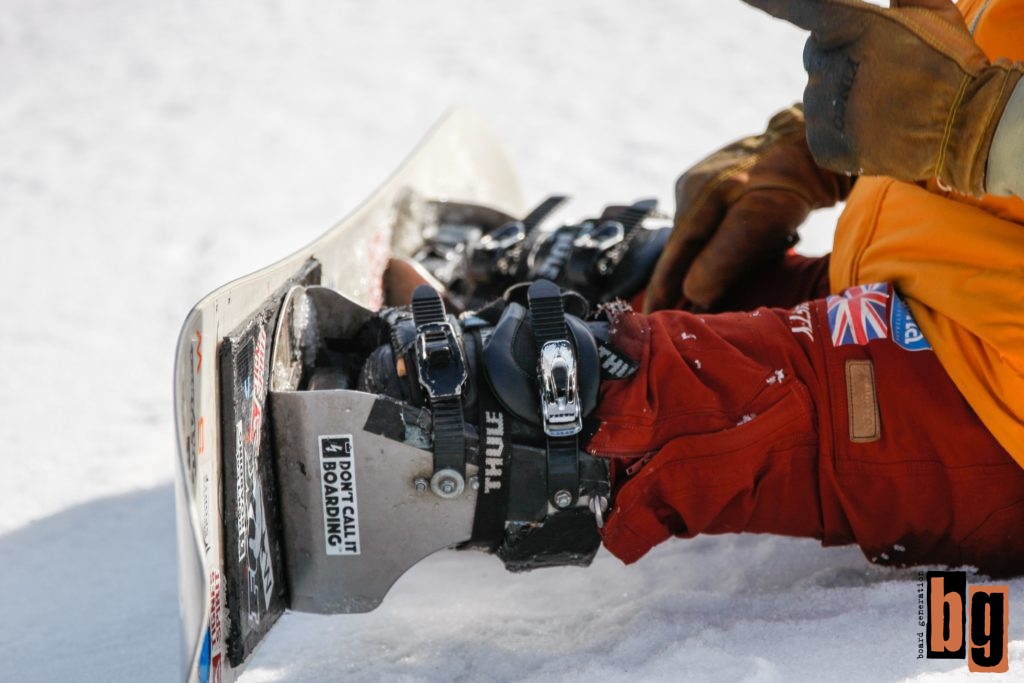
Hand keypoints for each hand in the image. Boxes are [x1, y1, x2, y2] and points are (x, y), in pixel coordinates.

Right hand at [644, 105, 851, 312]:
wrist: (822, 139)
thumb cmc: (793, 179)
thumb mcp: (758, 221)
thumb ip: (722, 258)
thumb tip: (692, 293)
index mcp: (694, 199)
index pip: (673, 256)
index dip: (662, 290)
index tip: (650, 319)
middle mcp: (693, 189)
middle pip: (686, 247)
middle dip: (687, 279)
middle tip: (689, 313)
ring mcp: (710, 181)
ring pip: (703, 236)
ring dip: (709, 262)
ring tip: (723, 286)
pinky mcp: (729, 181)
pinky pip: (718, 224)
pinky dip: (726, 244)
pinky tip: (746, 253)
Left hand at [740, 0, 1023, 195]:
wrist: (967, 127)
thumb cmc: (950, 63)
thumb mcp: (930, 12)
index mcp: (850, 27)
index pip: (796, 7)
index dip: (767, 1)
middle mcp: (830, 66)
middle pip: (816, 58)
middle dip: (841, 62)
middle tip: (885, 75)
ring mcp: (826, 109)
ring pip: (820, 98)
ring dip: (845, 101)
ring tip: (888, 107)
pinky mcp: (827, 147)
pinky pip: (822, 135)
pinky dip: (842, 135)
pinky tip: (875, 131)